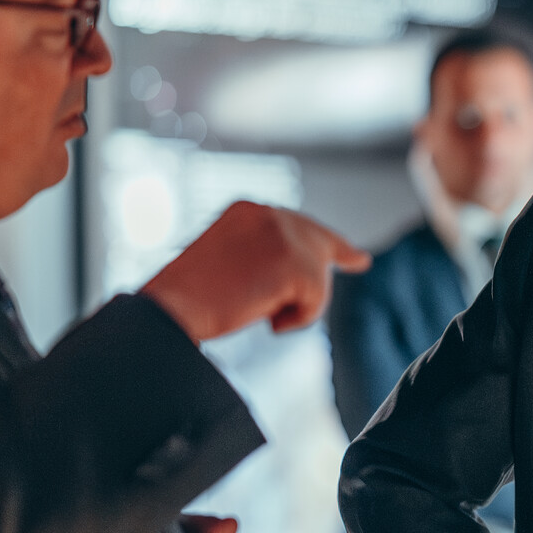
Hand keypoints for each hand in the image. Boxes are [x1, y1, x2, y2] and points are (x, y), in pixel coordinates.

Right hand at [141, 201, 370, 343]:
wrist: (172, 307)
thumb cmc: (188, 297)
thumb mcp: (230, 262)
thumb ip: (265, 257)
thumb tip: (303, 273)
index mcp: (248, 210)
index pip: (296, 222)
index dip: (324, 237)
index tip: (350, 247)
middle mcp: (268, 213)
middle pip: (319, 240)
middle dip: (339, 253)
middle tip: (360, 260)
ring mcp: (283, 235)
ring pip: (318, 277)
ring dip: (296, 304)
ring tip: (260, 314)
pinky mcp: (296, 263)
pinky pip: (316, 301)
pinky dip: (296, 319)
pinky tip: (267, 322)